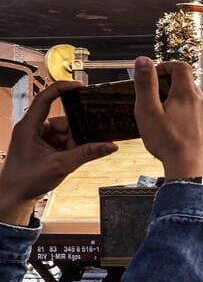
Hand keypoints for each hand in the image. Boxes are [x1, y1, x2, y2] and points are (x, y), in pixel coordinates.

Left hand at [0, 81, 117, 225]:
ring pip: (65, 132)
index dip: (63, 88)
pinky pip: (63, 141)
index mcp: (29, 126)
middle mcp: (33, 128)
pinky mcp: (43, 146)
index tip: (80, 87)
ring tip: (80, 154)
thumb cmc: (25, 179)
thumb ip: (88, 153)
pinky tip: (76, 156)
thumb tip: (110, 146)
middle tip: (91, 140)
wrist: (14, 195)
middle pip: (63, 120)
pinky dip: (72, 148)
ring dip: (75, 143)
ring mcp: (38, 137)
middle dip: (77, 132)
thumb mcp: (61, 165)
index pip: (46, 97)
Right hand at [133, 58, 202, 179]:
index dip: (165, 66)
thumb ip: (146, 84)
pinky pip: (198, 118)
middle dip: (170, 85)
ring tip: (163, 117)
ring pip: (193, 102)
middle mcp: (202, 103)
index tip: (154, 76)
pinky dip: (186, 118)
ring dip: (178, 103)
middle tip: (154, 98)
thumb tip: (144, 61)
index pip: (181, 66)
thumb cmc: (169, 143)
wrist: (192, 169)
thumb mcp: (148, 111)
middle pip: (188, 84)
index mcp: (187, 94)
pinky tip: (175, 132)